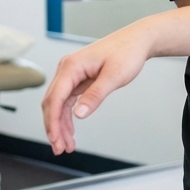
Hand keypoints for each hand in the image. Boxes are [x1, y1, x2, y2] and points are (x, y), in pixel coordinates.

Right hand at [42, 23, 152, 154]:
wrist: (138, 40)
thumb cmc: (127, 52)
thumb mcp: (114, 76)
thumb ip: (96, 95)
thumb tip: (79, 114)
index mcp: (71, 66)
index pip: (54, 98)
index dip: (52, 121)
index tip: (55, 138)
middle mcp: (67, 69)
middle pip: (52, 102)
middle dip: (54, 127)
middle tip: (60, 148)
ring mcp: (72, 74)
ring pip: (58, 104)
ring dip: (60, 124)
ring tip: (66, 145)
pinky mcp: (79, 78)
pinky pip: (67, 100)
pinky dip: (68, 116)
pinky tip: (70, 130)